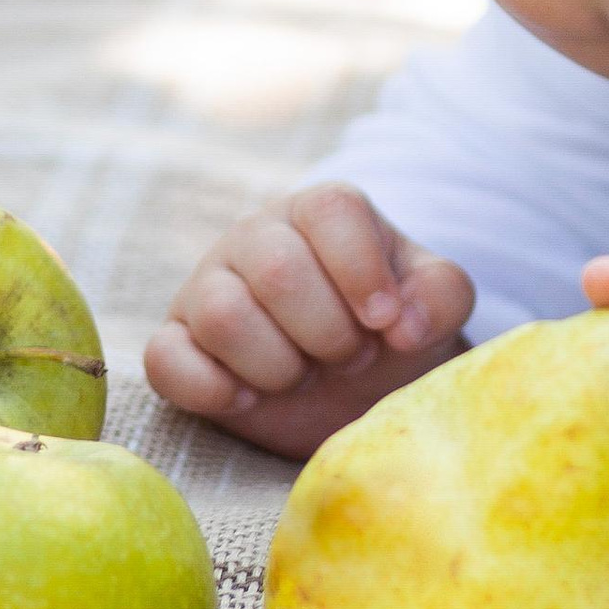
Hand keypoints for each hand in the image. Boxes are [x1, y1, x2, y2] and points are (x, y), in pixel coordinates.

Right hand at [146, 185, 472, 459]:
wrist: (348, 389)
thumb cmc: (388, 333)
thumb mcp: (433, 308)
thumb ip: (442, 296)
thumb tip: (403, 324)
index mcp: (321, 211)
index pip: (331, 210)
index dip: (362, 271)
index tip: (385, 322)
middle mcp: (257, 236)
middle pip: (279, 269)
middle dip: (327, 332)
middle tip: (349, 357)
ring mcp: (206, 286)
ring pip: (223, 314)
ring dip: (277, 364)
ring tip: (303, 375)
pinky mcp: (173, 343)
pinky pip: (166, 360)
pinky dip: (213, 389)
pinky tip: (250, 397)